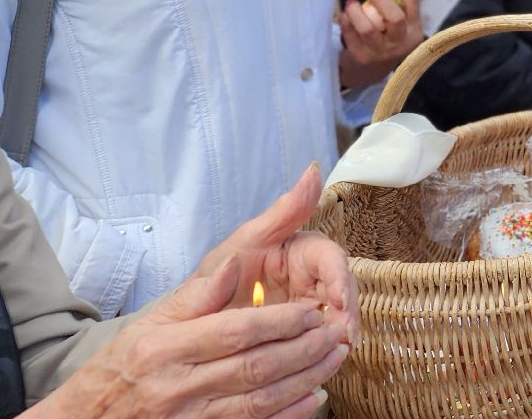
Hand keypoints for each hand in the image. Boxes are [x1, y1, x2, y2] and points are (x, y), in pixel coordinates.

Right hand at [30, 262, 346, 418]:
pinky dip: (288, 414)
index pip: (236, 331)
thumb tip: (236, 264)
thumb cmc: (124, 366)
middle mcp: (176, 386)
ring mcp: (189, 418)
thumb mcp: (151, 324)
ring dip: (305, 379)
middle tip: (334, 333)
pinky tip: (313, 398)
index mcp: (164, 348)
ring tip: (333, 358)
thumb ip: (196, 296)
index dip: (282, 321)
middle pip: (255, 367)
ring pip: (260, 400)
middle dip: (304, 349)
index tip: (312, 311)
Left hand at [196, 164, 358, 343]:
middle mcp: (310, 277)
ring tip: (336, 352)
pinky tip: (326, 360)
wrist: (186, 326)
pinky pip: (322, 340)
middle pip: (341, 289)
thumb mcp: (245, 242)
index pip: (330, 258)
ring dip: (340, 332)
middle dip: (346, 311)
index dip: (339, 278)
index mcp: (299, 250)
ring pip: (337, 317)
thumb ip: (282, 211)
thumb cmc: (216, 276)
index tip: (338, 299)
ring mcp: (308, 307)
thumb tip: (313, 170)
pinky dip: (327, 350)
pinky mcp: (302, 335)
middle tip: (342, 335)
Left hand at [338, 0, 421, 89]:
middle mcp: (400, 44)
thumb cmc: (385, 43)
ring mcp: (380, 53)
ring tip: (351, 3)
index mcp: (414, 32)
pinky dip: (345, 20)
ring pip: (368, 27)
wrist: (368, 74)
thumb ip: (395, 10)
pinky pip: (350, 34)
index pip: (412, 3)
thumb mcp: (399, 31)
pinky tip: (345, 15)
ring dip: (356, 10)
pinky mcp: (361, 57)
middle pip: (395, 17)